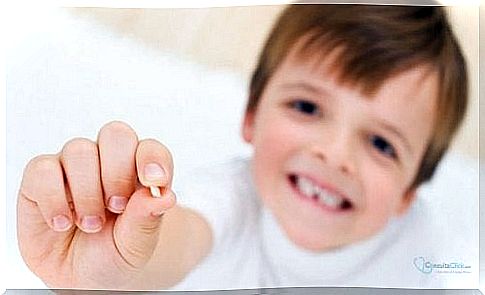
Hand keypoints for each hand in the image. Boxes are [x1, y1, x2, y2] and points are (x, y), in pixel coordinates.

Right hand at [17, 121, 176, 288]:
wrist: (79, 278)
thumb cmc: (113, 253)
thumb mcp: (136, 245)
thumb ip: (147, 219)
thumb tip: (165, 197)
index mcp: (138, 171)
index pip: (150, 148)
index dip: (152, 159)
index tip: (154, 182)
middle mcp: (106, 161)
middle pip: (116, 135)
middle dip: (118, 172)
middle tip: (116, 207)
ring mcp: (73, 166)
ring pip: (79, 150)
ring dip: (87, 191)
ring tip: (90, 224)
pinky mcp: (40, 178)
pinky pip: (42, 169)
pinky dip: (54, 198)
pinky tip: (63, 223)